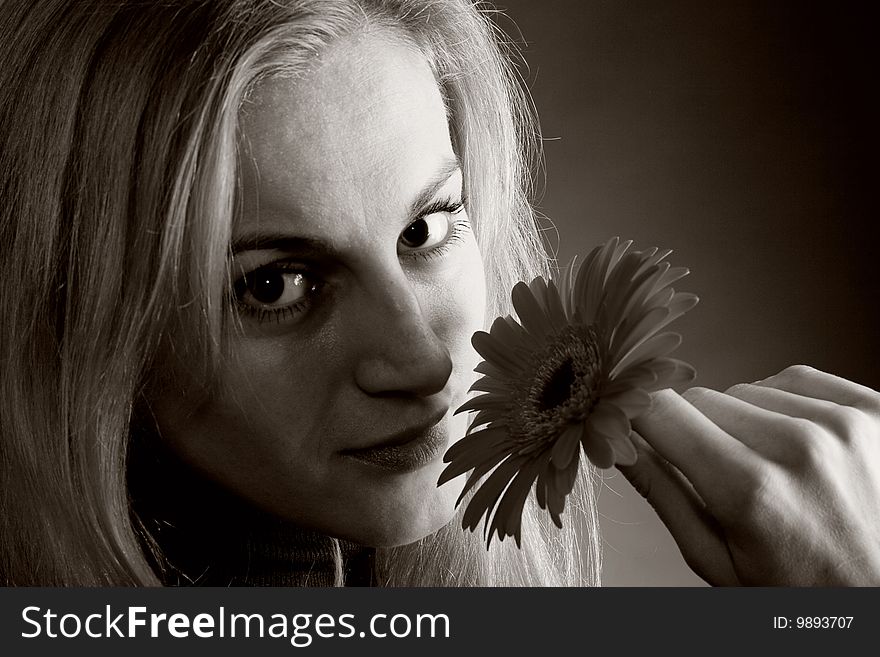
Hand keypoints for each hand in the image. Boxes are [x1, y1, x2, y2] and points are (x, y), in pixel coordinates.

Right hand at [618, 365, 879, 585]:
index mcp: (751, 492)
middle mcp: (799, 447)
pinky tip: (796, 446)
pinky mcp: (873, 408)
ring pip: (747, 388)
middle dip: (695, 430)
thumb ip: (662, 494)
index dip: (635, 413)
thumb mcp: (719, 561)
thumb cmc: (805, 589)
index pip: (660, 411)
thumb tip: (616, 443)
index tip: (627, 419)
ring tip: (770, 468)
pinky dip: (785, 406)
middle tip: (720, 475)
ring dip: (744, 419)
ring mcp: (843, 424)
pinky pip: (796, 380)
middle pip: (701, 398)